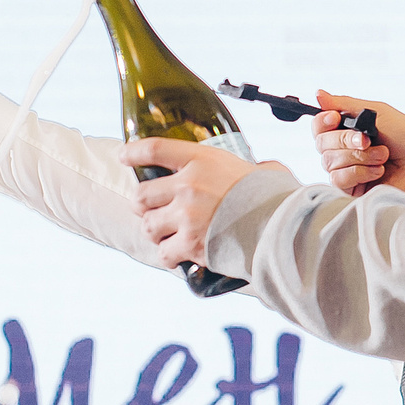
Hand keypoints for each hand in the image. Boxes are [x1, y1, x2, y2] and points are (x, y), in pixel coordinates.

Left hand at [123, 138, 283, 266]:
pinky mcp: (190, 243)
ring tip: (169, 235)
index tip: (123, 155)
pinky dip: (170, 255)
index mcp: (202, 160)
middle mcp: (188, 185)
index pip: (154, 149)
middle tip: (152, 210)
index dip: (133, 152)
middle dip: (143, 205)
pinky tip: (180, 254)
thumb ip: (252, 167)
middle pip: (142, 194)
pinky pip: (164, 252)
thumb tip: (265, 168)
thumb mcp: (261, 169)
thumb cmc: (276, 197)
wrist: (281, 226)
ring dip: (156, 231)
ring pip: (149, 225)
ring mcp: (186, 216)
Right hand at [310, 91, 404, 199]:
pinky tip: (378, 171)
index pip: (319, 127)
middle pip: (321, 144)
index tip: (335, 118)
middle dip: (345, 140)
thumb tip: (318, 94)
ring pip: (329, 162)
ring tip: (383, 156)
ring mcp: (348, 170)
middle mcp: (344, 150)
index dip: (322, 122)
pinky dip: (359, 172)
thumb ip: (345, 104)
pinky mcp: (353, 190)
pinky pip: (339, 179)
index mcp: (348, 130)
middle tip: (369, 140)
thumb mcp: (377, 113)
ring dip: (359, 157)